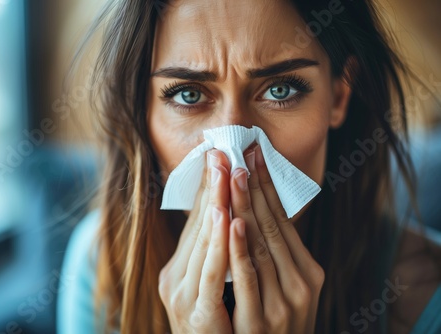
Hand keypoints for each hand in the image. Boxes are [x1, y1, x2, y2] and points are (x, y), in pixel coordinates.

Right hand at [159, 149, 232, 332]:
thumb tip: (227, 215)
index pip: (194, 222)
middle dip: (212, 187)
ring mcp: (182, 296)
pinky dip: (220, 244)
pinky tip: (228, 217)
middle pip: (198, 226)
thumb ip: (214, 256)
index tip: (218, 157)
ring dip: (216, 204)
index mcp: (176, 270)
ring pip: (203, 244)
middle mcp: (173, 280)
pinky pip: (212, 274)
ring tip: (224, 173)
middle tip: (222, 153)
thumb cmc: (216, 330)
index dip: (207, 189)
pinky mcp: (197, 315)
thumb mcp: (208, 288)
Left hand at [228, 145, 324, 332]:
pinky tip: (233, 222)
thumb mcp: (286, 286)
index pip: (282, 219)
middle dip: (253, 187)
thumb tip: (255, 213)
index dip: (267, 185)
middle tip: (241, 153)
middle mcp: (300, 284)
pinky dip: (241, 249)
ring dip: (244, 207)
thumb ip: (275, 255)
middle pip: (271, 226)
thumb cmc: (276, 323)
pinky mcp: (261, 323)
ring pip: (260, 246)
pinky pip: (248, 279)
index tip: (254, 154)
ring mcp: (283, 303)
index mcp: (307, 271)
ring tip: (234, 174)